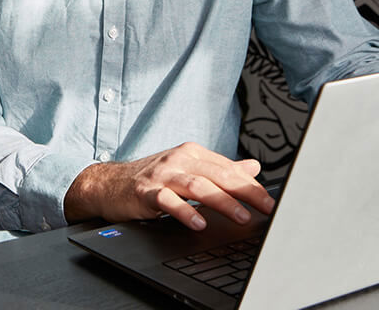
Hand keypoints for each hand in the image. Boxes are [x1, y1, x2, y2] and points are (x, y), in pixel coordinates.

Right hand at [64, 142, 274, 230]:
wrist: (109, 183)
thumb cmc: (152, 178)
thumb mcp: (188, 169)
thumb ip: (220, 169)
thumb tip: (253, 167)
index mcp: (192, 153)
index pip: (229, 169)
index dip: (252, 185)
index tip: (269, 202)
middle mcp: (179, 159)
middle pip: (218, 175)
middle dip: (245, 192)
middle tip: (265, 209)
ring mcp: (161, 175)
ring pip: (197, 185)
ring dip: (221, 202)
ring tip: (240, 217)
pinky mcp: (145, 192)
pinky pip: (167, 201)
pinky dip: (185, 213)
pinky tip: (199, 224)